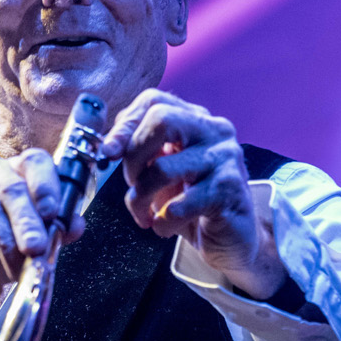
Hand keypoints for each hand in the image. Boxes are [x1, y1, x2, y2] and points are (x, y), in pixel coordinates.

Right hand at [0, 148, 84, 302]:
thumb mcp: (26, 243)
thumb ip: (53, 232)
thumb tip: (76, 226)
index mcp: (15, 170)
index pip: (35, 164)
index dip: (46, 187)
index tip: (54, 214)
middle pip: (11, 189)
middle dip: (27, 222)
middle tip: (37, 249)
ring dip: (5, 243)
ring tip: (18, 272)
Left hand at [100, 89, 285, 298]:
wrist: (232, 240)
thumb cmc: (192, 204)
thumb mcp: (162, 171)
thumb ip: (141, 150)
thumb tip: (108, 145)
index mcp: (196, 119)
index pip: (154, 100)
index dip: (125, 124)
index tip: (109, 153)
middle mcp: (214, 131)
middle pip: (161, 119)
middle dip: (133, 156)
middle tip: (132, 183)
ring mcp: (225, 159)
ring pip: (162, 167)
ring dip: (140, 198)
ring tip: (143, 214)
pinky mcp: (229, 191)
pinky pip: (179, 205)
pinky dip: (162, 222)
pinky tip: (164, 227)